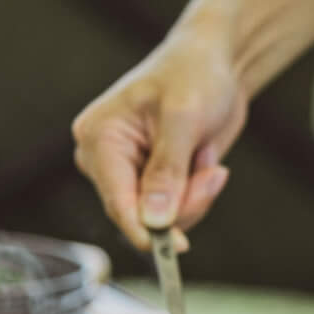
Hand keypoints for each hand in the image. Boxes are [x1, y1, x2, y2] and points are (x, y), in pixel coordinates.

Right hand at [72, 17, 247, 248]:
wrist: (215, 65)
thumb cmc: (194, 75)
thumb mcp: (183, 118)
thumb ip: (168, 172)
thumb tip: (154, 221)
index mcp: (99, 137)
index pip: (116, 201)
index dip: (145, 231)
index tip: (176, 248)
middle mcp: (105, 160)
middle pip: (140, 216)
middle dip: (183, 202)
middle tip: (212, 174)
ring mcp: (128, 174)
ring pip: (162, 220)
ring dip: (195, 197)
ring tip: (207, 159)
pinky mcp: (151, 183)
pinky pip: (176, 213)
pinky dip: (197, 194)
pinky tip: (203, 162)